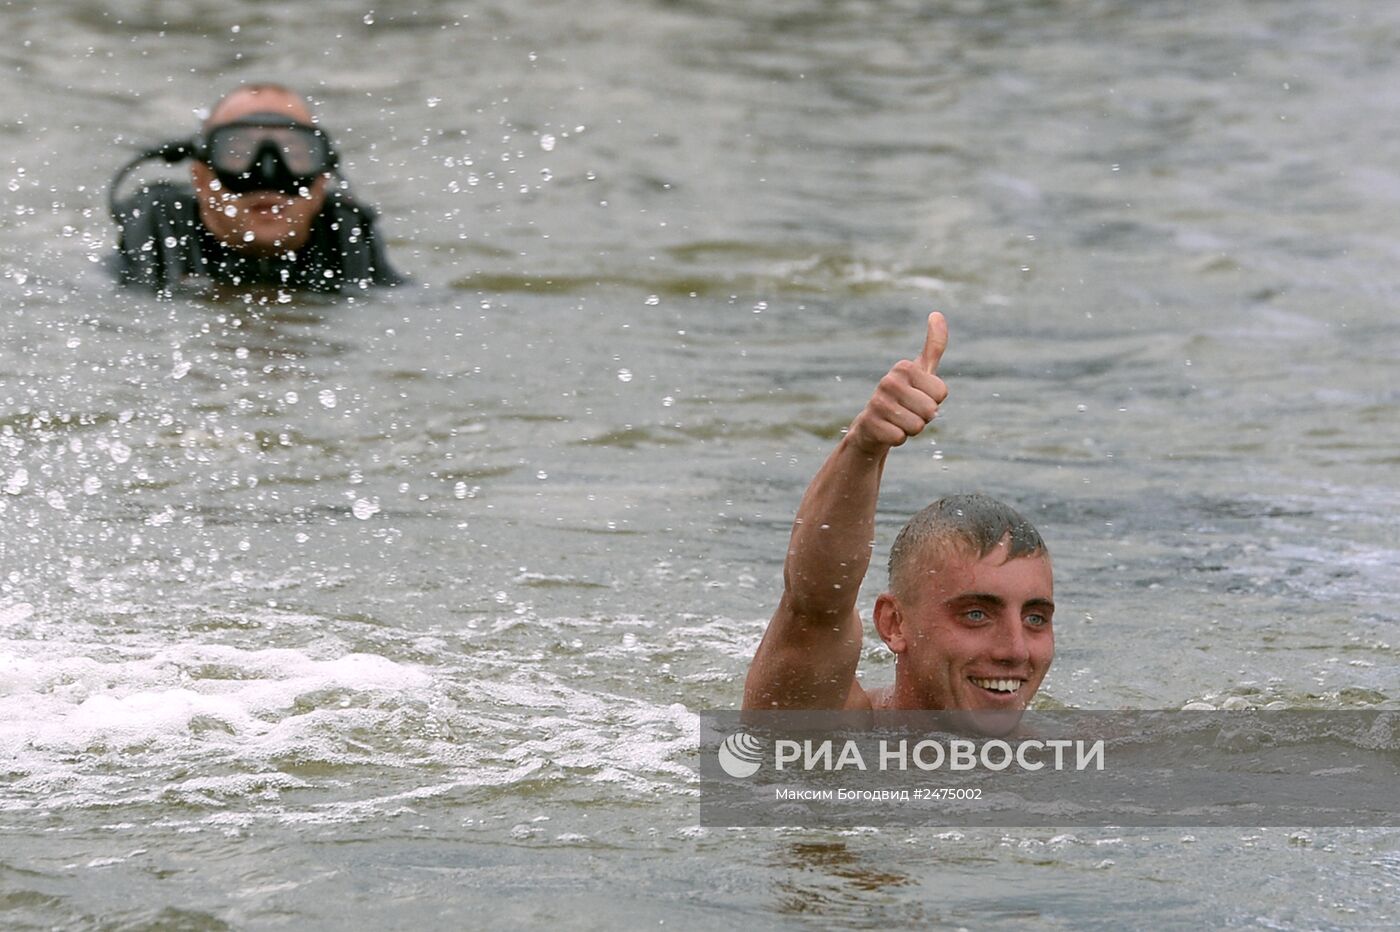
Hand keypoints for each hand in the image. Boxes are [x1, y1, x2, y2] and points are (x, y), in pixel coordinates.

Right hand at [846, 312, 948, 454]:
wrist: (872, 425)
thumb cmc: (903, 396)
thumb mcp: (921, 370)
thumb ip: (934, 344)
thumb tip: (937, 314)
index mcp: (904, 367)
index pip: (941, 393)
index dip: (934, 400)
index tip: (918, 396)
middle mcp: (888, 381)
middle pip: (931, 410)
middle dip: (924, 417)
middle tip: (908, 411)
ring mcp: (877, 402)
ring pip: (917, 426)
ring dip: (911, 429)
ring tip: (898, 421)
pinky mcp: (869, 424)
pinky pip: (900, 438)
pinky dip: (897, 439)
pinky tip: (887, 431)